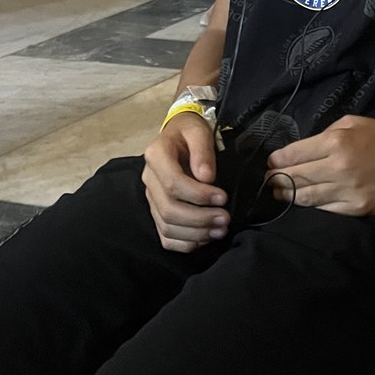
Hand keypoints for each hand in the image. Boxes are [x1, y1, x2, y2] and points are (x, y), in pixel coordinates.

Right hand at [142, 114, 229, 251]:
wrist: (180, 136)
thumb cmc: (190, 132)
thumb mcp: (199, 131)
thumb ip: (203, 150)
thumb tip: (206, 178)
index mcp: (156, 155)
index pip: (173, 183)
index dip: (198, 195)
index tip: (223, 197)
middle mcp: (149, 179)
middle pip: (169, 209)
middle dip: (200, 218)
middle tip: (225, 218)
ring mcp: (152, 198)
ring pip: (167, 227)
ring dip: (196, 233)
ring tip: (220, 229)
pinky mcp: (157, 212)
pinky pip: (166, 237)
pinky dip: (186, 243)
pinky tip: (206, 237)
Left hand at [267, 115, 374, 215]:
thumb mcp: (355, 123)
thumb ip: (328, 133)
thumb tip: (307, 147)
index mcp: (336, 142)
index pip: (295, 154)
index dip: (277, 160)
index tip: (269, 162)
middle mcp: (338, 168)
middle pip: (297, 177)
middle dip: (277, 179)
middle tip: (267, 180)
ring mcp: (347, 192)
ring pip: (307, 197)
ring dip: (289, 195)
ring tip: (278, 193)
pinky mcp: (357, 209)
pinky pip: (326, 210)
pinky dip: (311, 206)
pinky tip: (302, 203)